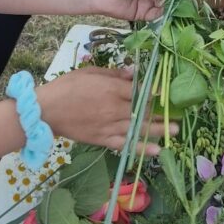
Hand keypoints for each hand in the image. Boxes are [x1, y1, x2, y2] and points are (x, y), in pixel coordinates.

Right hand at [37, 68, 173, 155]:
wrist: (46, 111)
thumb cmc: (67, 87)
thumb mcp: (90, 72)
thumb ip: (113, 73)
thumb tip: (133, 72)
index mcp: (111, 89)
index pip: (139, 91)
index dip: (154, 92)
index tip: (166, 94)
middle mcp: (114, 109)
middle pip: (143, 111)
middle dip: (161, 112)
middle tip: (178, 114)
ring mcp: (109, 126)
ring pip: (138, 128)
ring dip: (158, 130)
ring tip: (174, 131)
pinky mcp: (103, 140)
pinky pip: (126, 145)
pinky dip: (141, 148)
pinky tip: (156, 151)